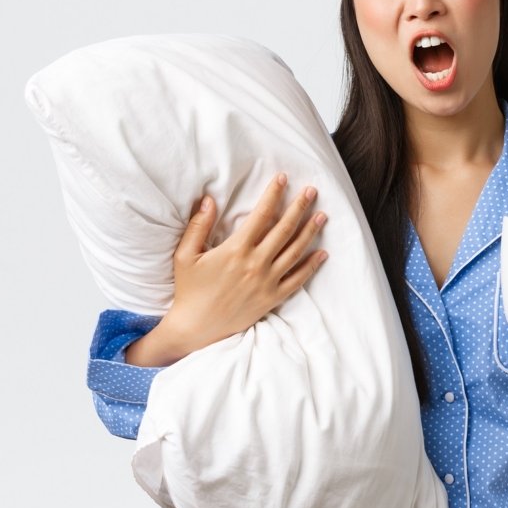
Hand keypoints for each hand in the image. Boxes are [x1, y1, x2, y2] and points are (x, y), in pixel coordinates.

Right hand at [125, 174, 327, 366]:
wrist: (196, 328)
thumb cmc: (189, 290)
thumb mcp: (185, 255)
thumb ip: (198, 226)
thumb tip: (208, 199)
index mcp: (236, 250)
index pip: (261, 215)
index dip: (273, 194)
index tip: (283, 179)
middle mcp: (256, 264)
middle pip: (284, 229)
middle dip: (299, 207)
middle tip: (312, 191)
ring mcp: (267, 282)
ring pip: (295, 252)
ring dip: (310, 232)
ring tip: (321, 215)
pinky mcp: (272, 299)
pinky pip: (297, 280)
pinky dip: (311, 266)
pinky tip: (322, 253)